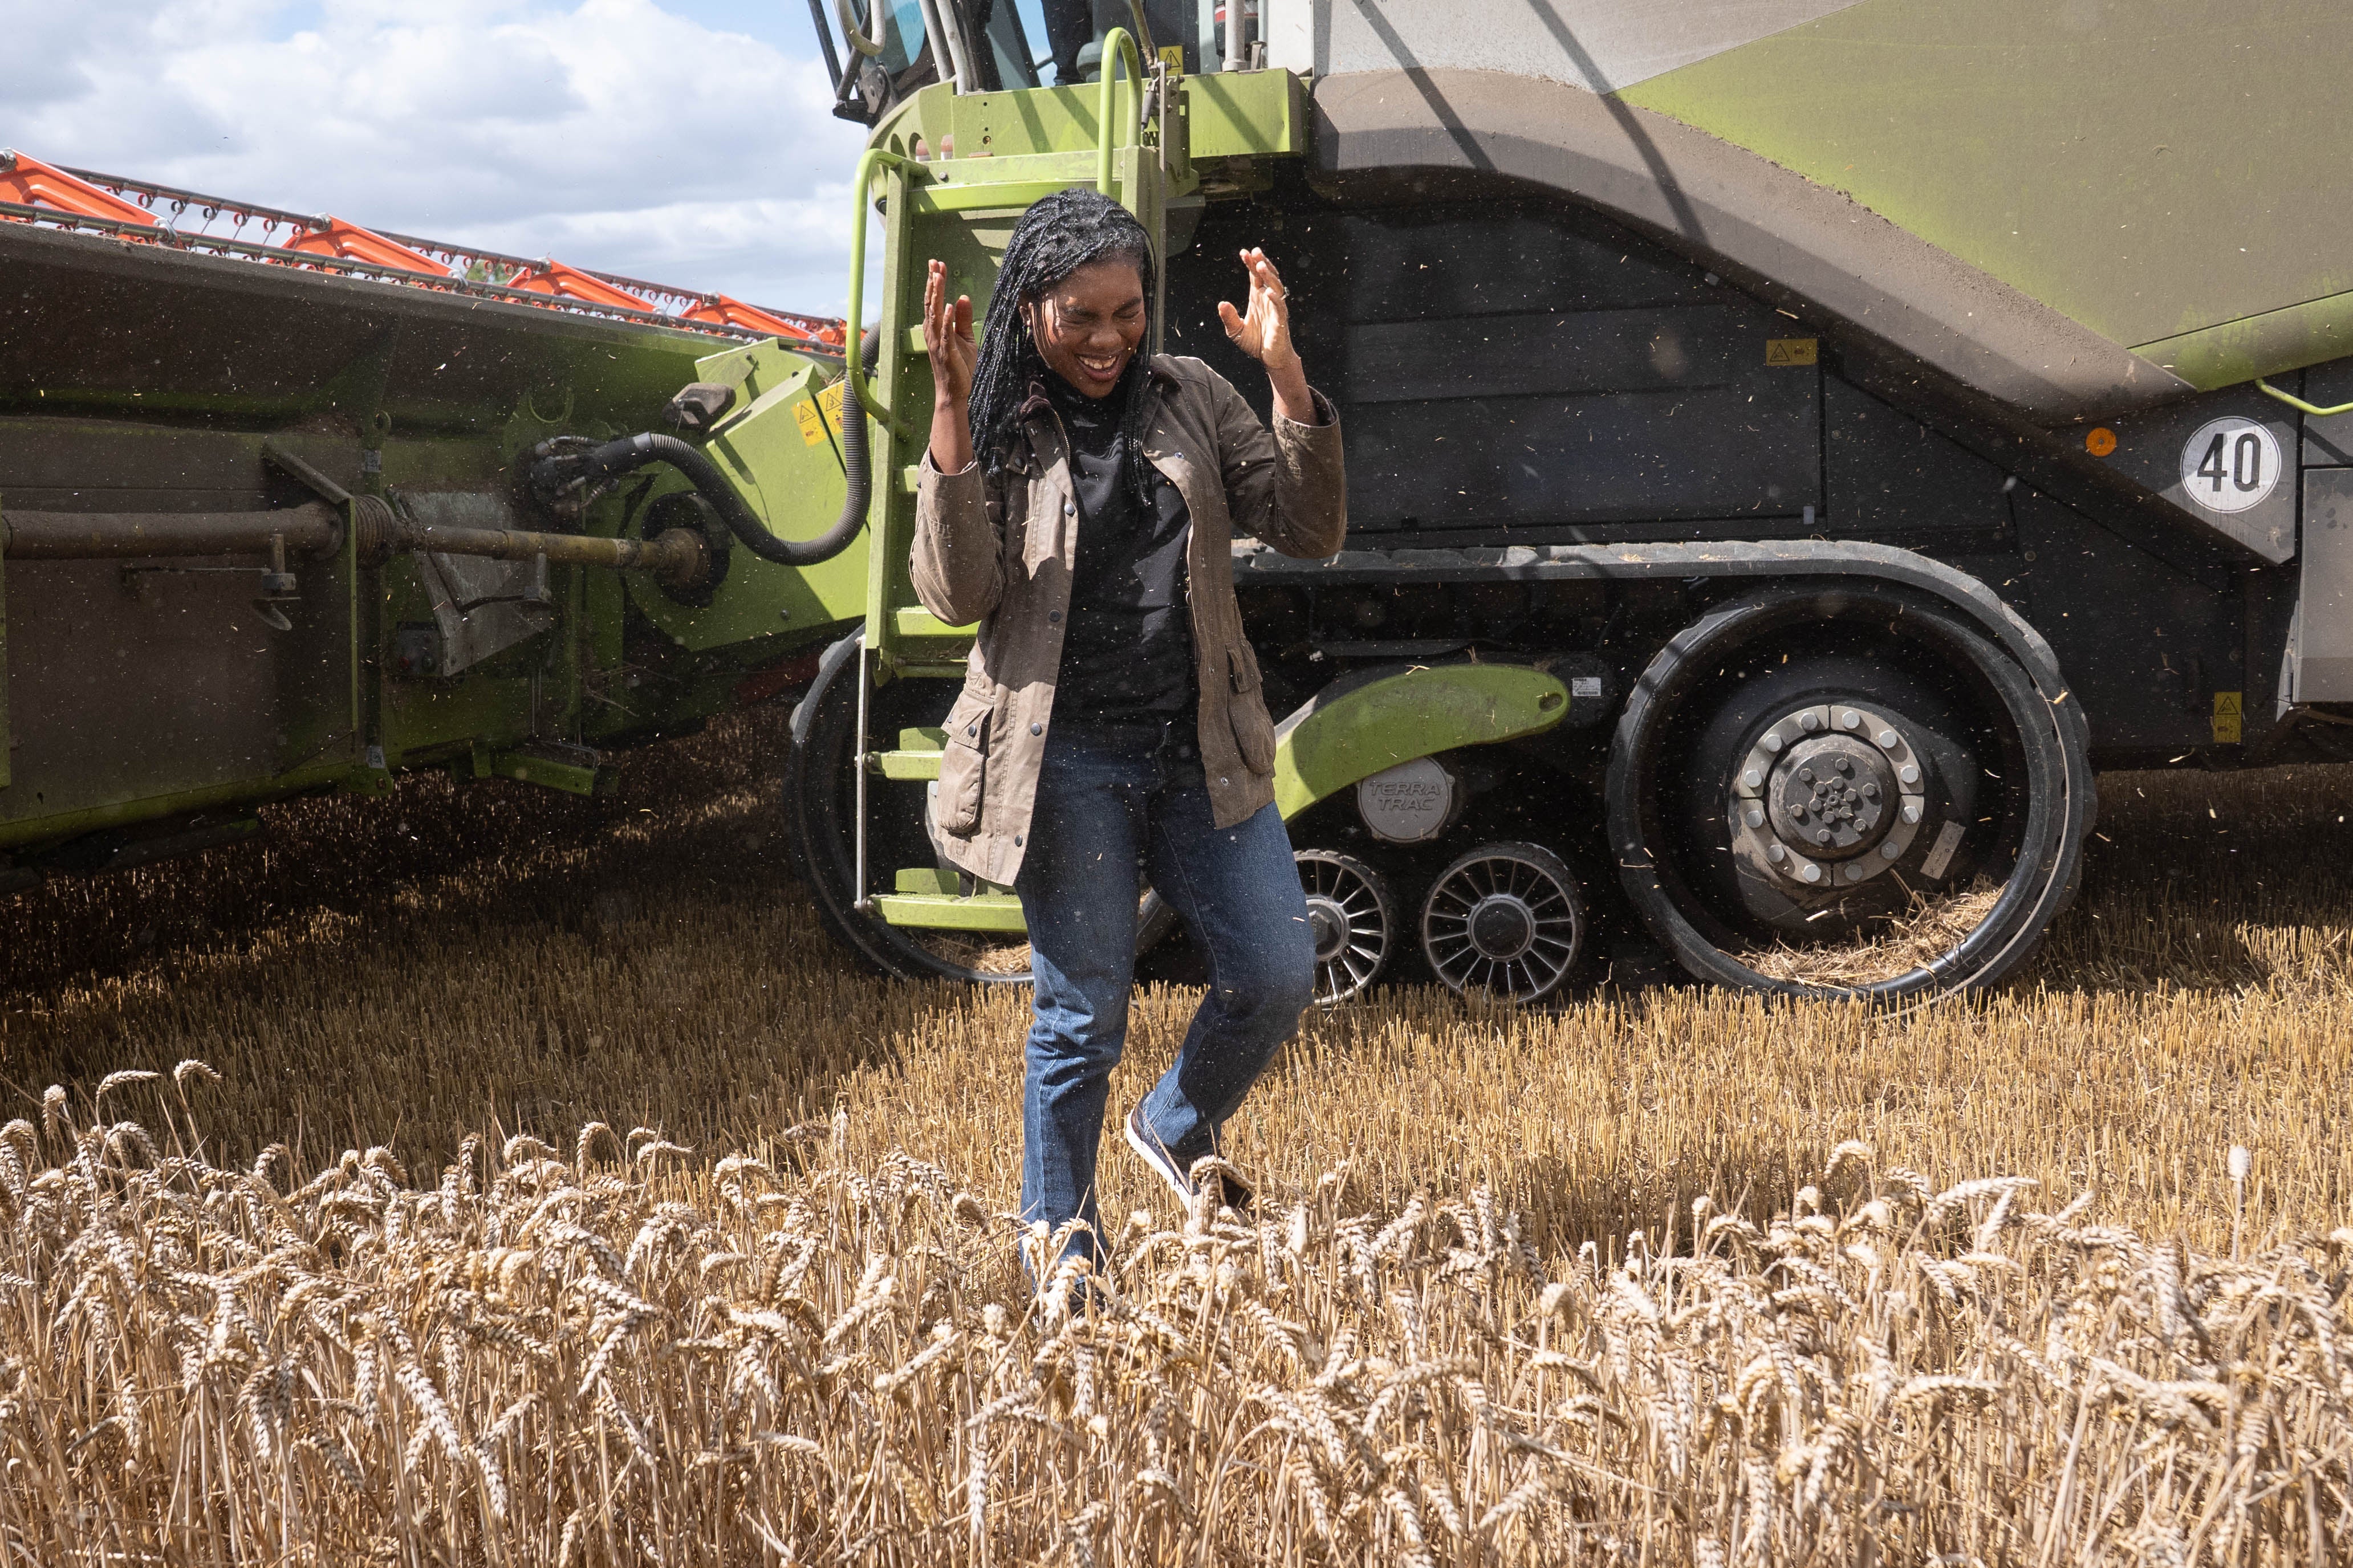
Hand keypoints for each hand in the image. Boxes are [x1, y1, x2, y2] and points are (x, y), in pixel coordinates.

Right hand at [923, 258, 977, 471]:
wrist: (955, 391)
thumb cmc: (959, 365)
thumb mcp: (965, 338)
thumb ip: (964, 318)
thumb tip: (964, 297)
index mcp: (936, 327)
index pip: (935, 300)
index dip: (936, 282)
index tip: (938, 264)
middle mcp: (932, 332)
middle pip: (931, 302)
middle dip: (933, 282)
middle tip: (935, 263)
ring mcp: (937, 342)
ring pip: (936, 314)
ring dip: (938, 295)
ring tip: (939, 277)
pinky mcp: (946, 352)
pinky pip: (946, 334)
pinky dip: (948, 320)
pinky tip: (951, 306)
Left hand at [1217, 247, 1314, 424]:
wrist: (1269, 359)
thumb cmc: (1255, 343)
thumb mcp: (1235, 331)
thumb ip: (1228, 317)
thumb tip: (1221, 303)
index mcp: (1256, 298)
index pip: (1254, 276)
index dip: (1250, 264)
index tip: (1244, 252)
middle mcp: (1267, 299)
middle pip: (1266, 276)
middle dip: (1261, 263)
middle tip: (1255, 252)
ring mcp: (1275, 308)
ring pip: (1275, 287)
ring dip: (1269, 276)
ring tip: (1261, 266)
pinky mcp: (1281, 320)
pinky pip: (1280, 307)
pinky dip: (1274, 299)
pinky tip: (1267, 292)